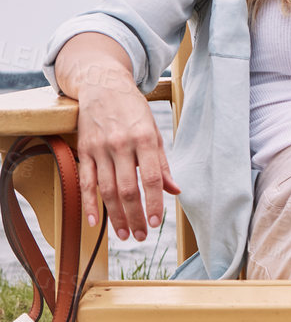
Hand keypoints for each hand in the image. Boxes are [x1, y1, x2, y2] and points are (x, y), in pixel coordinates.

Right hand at [54, 33, 179, 240]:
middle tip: (140, 236)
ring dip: (115, 215)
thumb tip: (175, 190)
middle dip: (135, 216)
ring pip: (106, 189)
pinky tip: (94, 222)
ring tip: (124, 234)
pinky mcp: (84, 150)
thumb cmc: (133, 110)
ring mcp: (99, 148)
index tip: (157, 223)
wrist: (102, 85)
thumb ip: (162, 164)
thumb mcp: (154, 132)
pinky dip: (88, 203)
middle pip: (127, 189)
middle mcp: (120, 144)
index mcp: (143, 139)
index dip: (154, 203)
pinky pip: (85, 181)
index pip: (150, 178)